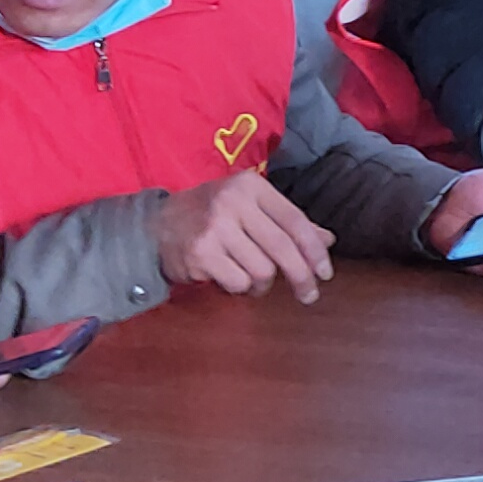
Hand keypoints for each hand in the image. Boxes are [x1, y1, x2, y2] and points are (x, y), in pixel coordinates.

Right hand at [154, 171, 334, 304]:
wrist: (156, 225)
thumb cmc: (212, 215)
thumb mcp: (250, 207)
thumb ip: (287, 222)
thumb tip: (327, 241)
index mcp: (251, 186)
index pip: (295, 221)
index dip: (315, 251)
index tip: (326, 274)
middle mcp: (233, 202)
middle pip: (283, 248)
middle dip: (301, 276)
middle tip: (309, 295)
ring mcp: (215, 228)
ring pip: (262, 270)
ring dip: (263, 283)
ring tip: (251, 278)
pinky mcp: (200, 254)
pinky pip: (239, 282)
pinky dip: (240, 288)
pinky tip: (230, 278)